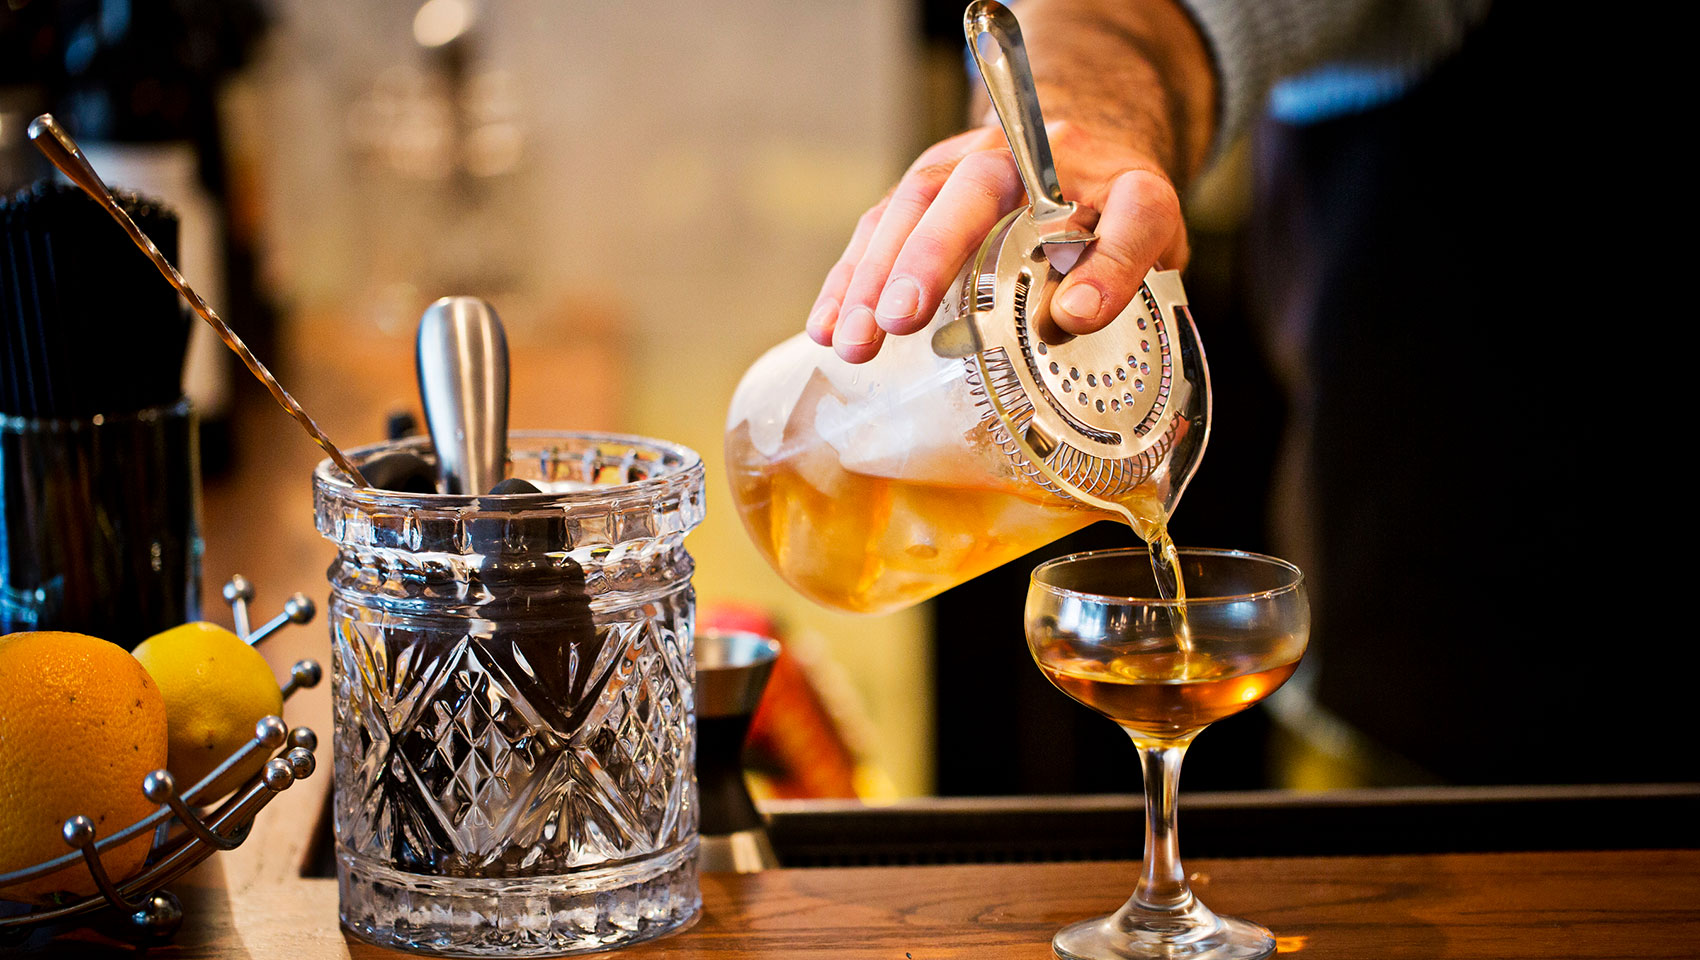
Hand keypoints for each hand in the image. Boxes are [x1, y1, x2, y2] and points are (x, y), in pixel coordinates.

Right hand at [805, 120, 1188, 363]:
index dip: (1061, 247)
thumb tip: (1074, 314)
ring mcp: (950, 171)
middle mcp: (1000, 155)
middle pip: (953, 191)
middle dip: (921, 256)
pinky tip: (826, 328)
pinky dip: (847, 280)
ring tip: (852, 343)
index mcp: (1062, 158)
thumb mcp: (1149, 222)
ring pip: (901, 209)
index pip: (1051, 188)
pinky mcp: (916, 199)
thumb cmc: (1112, 202)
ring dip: (870, 278)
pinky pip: (873, 232)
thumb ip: (1129, 260)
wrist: (1079, 151)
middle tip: (897, 321)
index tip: (1057, 310)